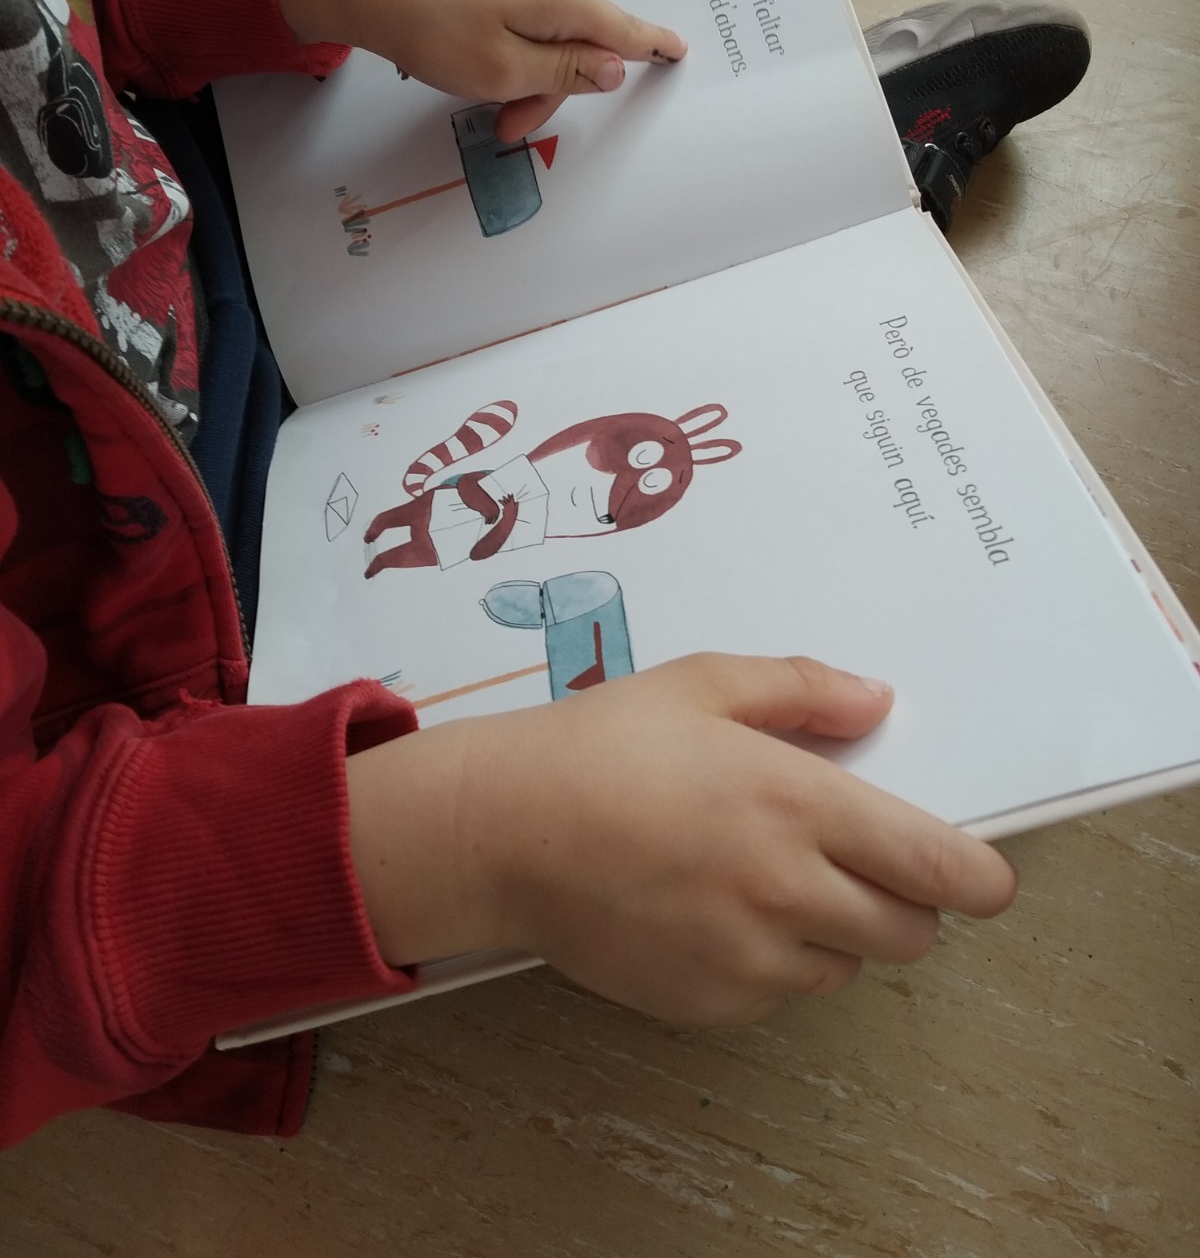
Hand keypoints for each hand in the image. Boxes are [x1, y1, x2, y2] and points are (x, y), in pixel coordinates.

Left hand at [277, 0, 686, 140]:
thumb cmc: (434, 31)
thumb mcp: (504, 70)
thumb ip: (566, 72)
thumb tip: (615, 67)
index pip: (623, 28)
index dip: (652, 45)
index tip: (680, 50)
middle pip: (581, 38)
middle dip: (553, 86)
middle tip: (507, 126)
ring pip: (549, 29)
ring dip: (528, 71)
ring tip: (486, 105)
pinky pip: (524, 8)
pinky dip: (512, 42)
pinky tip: (476, 61)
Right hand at [346, 654, 1016, 1025]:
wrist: (502, 831)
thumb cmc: (600, 746)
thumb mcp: (700, 685)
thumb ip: (800, 689)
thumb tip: (875, 701)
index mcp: (795, 804)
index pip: (936, 866)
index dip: (981, 879)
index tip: (987, 878)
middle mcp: (785, 891)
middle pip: (909, 933)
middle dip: (905, 902)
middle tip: (858, 863)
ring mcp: (746, 960)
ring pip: (844, 966)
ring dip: (834, 932)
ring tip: (765, 882)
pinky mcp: (706, 1004)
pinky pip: (777, 994)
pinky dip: (770, 963)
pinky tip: (712, 915)